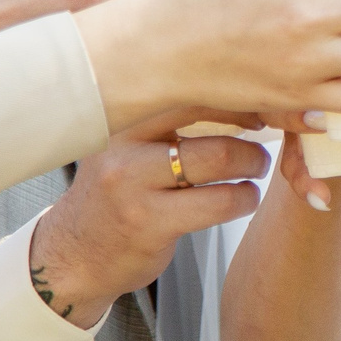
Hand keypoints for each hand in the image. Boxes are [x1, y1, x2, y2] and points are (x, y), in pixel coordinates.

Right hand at [26, 111, 270, 317]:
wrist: (74, 254)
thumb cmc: (115, 194)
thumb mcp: (129, 145)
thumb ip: (169, 118)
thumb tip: (239, 91)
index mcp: (122, 116)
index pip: (188, 85)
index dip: (235, 90)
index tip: (261, 102)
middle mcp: (122, 143)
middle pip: (207, 115)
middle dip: (253, 125)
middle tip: (266, 138)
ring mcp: (133, 184)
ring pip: (217, 159)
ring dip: (252, 164)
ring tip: (256, 169)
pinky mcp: (149, 222)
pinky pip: (218, 203)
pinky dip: (243, 198)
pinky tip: (243, 198)